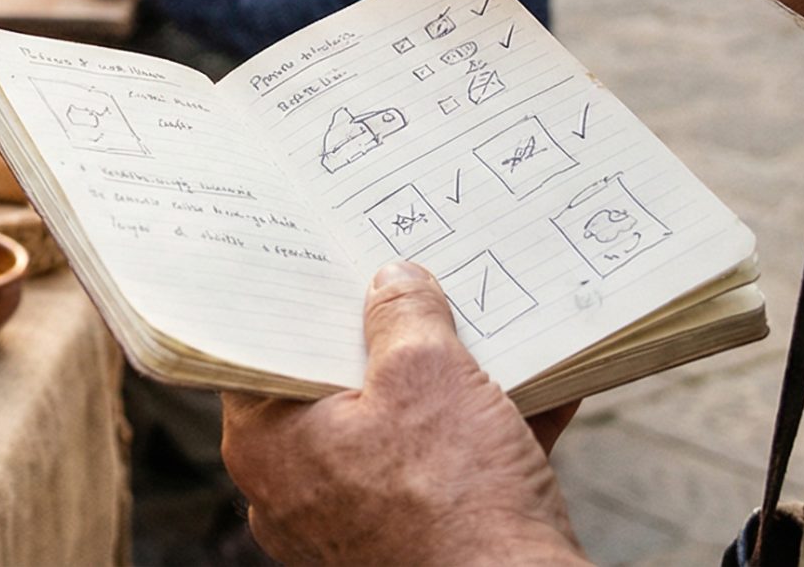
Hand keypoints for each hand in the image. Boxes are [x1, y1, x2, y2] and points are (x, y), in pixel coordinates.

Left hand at [221, 263, 585, 565]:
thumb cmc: (454, 500)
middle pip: (335, 388)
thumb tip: (394, 280)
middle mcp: (292, 489)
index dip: (305, 302)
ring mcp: (348, 523)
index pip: (266, 350)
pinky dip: (481, 435)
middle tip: (417, 288)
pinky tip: (538, 394)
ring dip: (446, 386)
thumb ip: (403, 314)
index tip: (334, 264)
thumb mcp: (430, 373)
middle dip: (387, 339)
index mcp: (266, 442)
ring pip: (396, 430)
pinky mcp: (407, 544)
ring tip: (487, 335)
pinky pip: (439, 473)